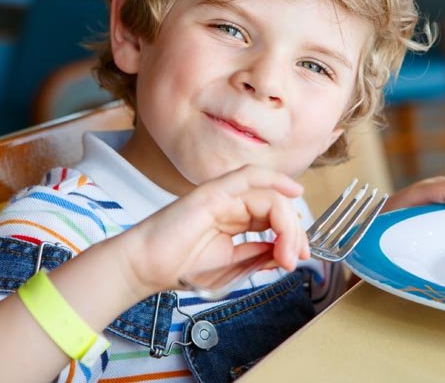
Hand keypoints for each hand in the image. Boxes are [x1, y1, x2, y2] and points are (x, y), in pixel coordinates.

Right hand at [119, 165, 310, 296]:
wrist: (146, 268)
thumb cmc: (181, 267)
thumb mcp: (233, 267)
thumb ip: (259, 255)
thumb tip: (287, 251)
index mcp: (236, 220)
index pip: (275, 218)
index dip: (292, 235)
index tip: (298, 258)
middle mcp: (232, 204)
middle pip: (276, 205)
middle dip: (294, 232)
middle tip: (295, 258)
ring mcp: (222, 196)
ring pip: (269, 195)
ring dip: (287, 222)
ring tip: (289, 249)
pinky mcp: (213, 192)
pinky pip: (249, 176)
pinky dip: (274, 179)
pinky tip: (292, 192)